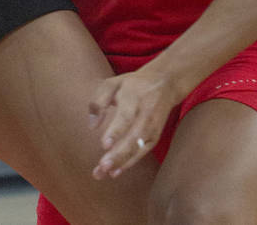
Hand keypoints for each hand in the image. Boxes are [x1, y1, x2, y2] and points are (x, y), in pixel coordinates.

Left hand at [88, 65, 176, 179]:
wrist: (164, 84)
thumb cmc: (133, 84)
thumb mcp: (113, 83)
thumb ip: (99, 101)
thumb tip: (92, 125)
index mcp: (133, 97)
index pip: (125, 117)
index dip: (116, 132)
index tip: (104, 145)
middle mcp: (145, 114)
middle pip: (133, 137)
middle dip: (118, 154)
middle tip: (103, 167)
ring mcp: (152, 127)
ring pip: (138, 148)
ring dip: (121, 162)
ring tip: (105, 173)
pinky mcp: (155, 137)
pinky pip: (142, 153)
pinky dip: (129, 163)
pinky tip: (115, 172)